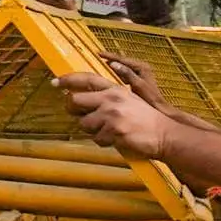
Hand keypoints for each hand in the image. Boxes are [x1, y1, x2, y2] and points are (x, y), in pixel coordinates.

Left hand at [60, 60, 175, 162]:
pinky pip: (97, 139)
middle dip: (73, 110)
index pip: (87, 79)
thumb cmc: (145, 119)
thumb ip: (106, 97)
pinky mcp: (114, 131)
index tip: (55, 82)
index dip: (68, 80)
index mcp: (115, 89)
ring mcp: (112, 115)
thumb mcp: (128, 99)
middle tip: (82, 116)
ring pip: (84, 124)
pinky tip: (117, 139)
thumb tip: (79, 98)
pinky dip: (104, 141)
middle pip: (74, 101)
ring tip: (110, 130)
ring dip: (93, 130)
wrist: (164, 134)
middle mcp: (111, 99)